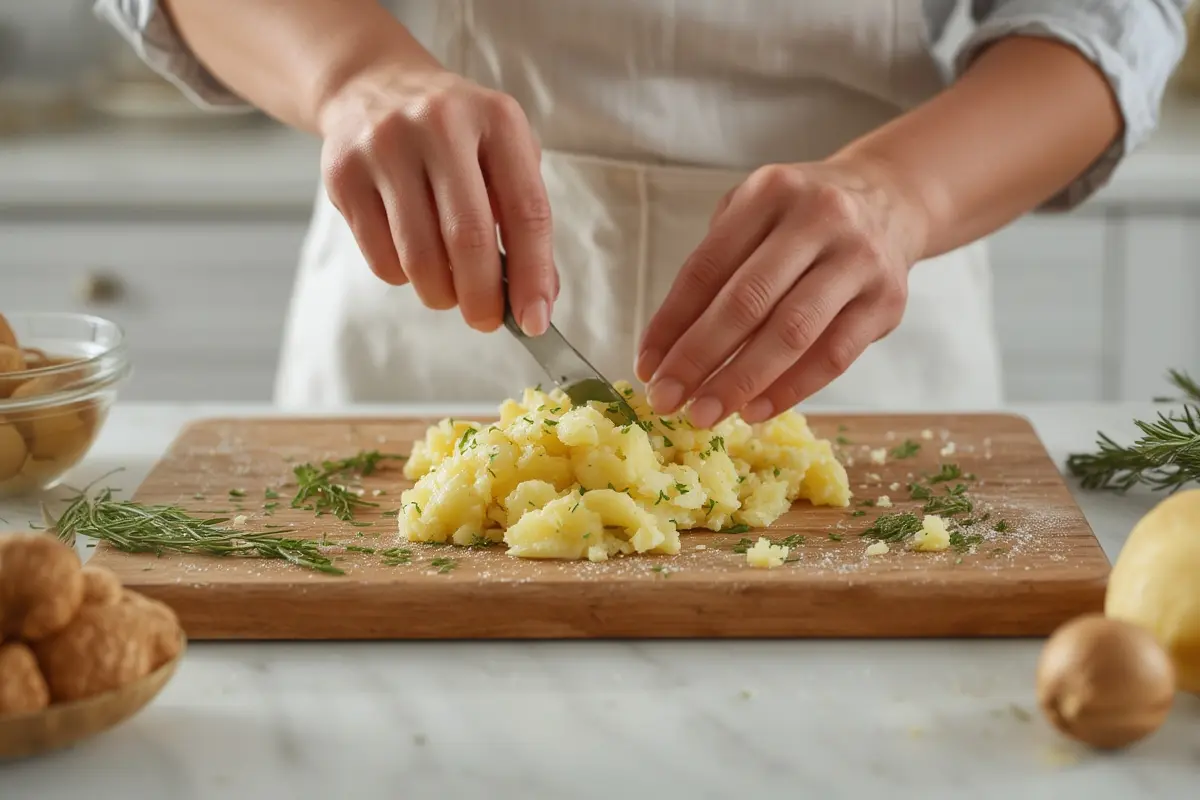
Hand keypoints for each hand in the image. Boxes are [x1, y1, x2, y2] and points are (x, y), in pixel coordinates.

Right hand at [317, 63, 556, 334]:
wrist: (372, 85)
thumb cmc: (455, 134)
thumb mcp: (502, 155)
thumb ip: (524, 221)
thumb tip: (537, 299)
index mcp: (497, 119)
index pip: (527, 211)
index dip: (533, 275)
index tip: (535, 321)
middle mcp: (440, 125)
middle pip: (468, 238)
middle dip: (482, 297)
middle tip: (486, 321)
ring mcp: (385, 147)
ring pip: (419, 257)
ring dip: (441, 293)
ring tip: (449, 290)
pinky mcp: (344, 174)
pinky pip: (381, 257)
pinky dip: (403, 277)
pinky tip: (411, 258)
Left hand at [636, 158, 927, 427]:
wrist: (891, 200)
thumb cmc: (801, 220)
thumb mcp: (753, 215)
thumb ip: (715, 270)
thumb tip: (667, 352)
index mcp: (770, 193)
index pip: (707, 268)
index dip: (671, 322)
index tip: (647, 366)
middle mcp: (819, 219)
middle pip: (747, 302)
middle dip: (698, 358)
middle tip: (667, 400)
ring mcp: (858, 259)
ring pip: (791, 333)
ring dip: (741, 381)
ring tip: (706, 413)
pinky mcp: (886, 301)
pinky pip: (833, 356)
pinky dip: (791, 389)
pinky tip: (756, 410)